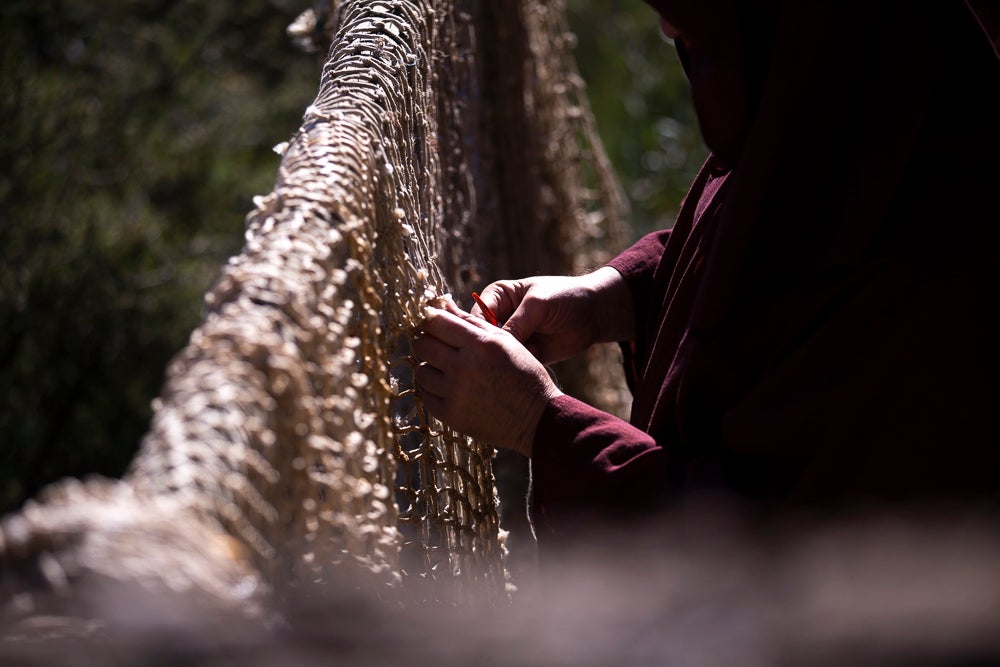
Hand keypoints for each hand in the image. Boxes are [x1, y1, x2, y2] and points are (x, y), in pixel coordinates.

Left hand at [413, 298, 561, 456]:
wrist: (537, 419)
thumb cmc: (524, 374)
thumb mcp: (505, 341)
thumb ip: (472, 322)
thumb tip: (442, 304)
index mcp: (480, 344)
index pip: (435, 322)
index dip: (430, 320)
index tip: (432, 323)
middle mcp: (464, 367)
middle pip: (423, 345)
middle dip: (428, 342)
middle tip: (440, 347)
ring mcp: (455, 393)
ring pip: (421, 371)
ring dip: (431, 368)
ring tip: (449, 370)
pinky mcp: (451, 415)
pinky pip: (426, 396)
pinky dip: (435, 391)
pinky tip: (451, 389)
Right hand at [471, 266, 633, 364]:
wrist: (593, 313)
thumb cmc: (565, 297)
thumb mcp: (538, 305)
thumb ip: (515, 323)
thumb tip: (493, 344)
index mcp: (496, 297)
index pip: (473, 316)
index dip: (474, 332)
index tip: (484, 344)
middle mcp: (499, 318)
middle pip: (480, 339)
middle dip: (489, 349)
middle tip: (506, 353)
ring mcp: (511, 338)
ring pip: (495, 355)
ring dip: (507, 359)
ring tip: (530, 351)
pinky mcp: (523, 355)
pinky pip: (512, 366)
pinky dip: (520, 366)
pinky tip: (537, 357)